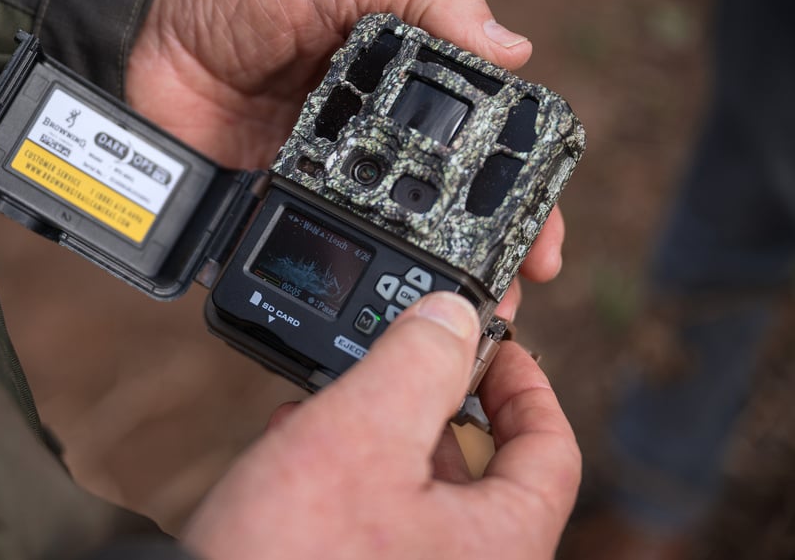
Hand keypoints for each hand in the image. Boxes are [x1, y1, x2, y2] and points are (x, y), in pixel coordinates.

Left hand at [127, 0, 564, 315]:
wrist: (135, 36)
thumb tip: (512, 49)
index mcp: (397, 85)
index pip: (477, 144)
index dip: (516, 191)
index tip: (541, 234)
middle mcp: (369, 142)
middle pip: (444, 211)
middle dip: (485, 257)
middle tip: (512, 297)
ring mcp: (324, 183)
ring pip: (389, 247)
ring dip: (427, 288)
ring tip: (459, 324)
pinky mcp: (275, 214)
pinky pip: (319, 258)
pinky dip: (349, 290)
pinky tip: (377, 320)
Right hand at [181, 292, 580, 558]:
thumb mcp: (361, 436)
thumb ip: (418, 363)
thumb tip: (452, 317)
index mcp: (500, 544)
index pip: (552, 452)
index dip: (527, 386)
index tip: (495, 346)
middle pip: (479, 465)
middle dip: (435, 400)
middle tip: (408, 356)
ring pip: (419, 486)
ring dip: (381, 431)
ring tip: (337, 396)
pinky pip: (377, 514)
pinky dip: (351, 470)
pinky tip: (301, 444)